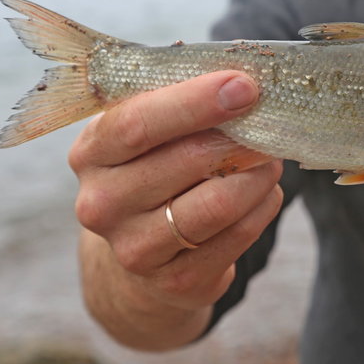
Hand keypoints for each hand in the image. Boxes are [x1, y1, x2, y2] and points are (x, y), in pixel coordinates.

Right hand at [69, 71, 281, 346]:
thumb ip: (179, 105)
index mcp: (92, 152)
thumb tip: (242, 82)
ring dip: (258, 175)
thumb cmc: (154, 170)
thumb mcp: (149, 133)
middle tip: (272, 121)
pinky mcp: (176, 281)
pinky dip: (263, 207)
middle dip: (240, 136)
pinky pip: (237, 236)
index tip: (244, 86)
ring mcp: (135, 248)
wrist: (142, 251)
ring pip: (217, 204)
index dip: (195, 102)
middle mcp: (102, 203)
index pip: (138, 123)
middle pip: (186, 160)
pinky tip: (265, 192)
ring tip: (271, 158)